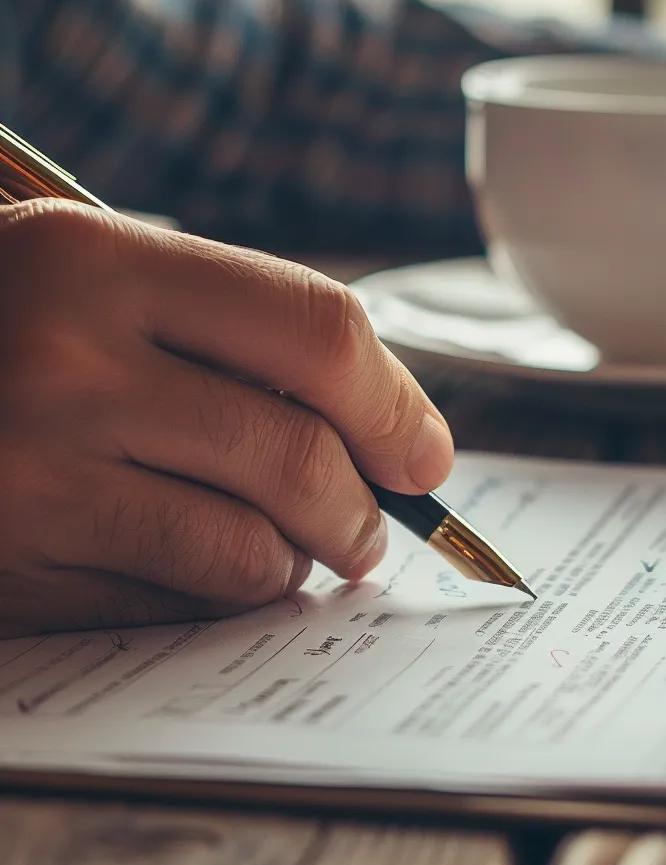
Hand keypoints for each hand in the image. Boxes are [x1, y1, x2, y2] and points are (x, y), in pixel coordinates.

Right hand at [0, 199, 453, 635]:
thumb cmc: (15, 332)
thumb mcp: (109, 290)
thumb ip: (243, 345)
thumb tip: (402, 443)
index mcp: (101, 259)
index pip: (318, 331)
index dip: (397, 406)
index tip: (425, 460)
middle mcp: (63, 360)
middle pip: (298, 454)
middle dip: (362, 512)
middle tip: (369, 532)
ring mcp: (30, 473)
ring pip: (250, 550)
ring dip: (293, 562)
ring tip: (286, 549)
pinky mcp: (14, 567)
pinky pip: (179, 605)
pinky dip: (221, 599)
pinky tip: (202, 570)